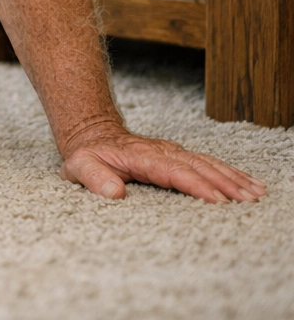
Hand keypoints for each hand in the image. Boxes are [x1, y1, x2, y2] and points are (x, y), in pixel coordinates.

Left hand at [59, 123, 265, 202]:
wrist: (92, 134)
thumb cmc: (87, 155)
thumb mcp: (80, 166)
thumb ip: (95, 178)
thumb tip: (115, 193)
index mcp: (141, 156)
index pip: (173, 171)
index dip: (195, 185)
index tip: (217, 200)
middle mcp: (162, 152)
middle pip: (198, 166)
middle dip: (224, 183)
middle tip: (247, 201)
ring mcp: (172, 152)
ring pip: (207, 163)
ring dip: (232, 178)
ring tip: (255, 194)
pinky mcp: (178, 156)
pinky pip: (207, 163)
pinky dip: (229, 173)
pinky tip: (247, 183)